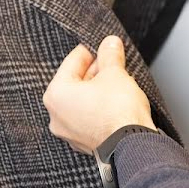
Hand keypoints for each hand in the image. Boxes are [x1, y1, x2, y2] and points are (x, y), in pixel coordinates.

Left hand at [43, 35, 156, 153]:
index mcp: (56, 94)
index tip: (103, 46)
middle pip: (75, 82)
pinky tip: (114, 103)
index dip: (91, 50)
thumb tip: (110, 43)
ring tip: (117, 82)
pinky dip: (99, 109)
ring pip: (82, 102)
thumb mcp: (115, 73)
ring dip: (97, 90)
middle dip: (95, 72)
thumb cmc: (118, 111)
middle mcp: (56, 115)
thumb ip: (110, 55)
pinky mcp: (84, 143)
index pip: (73, 61)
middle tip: (112, 63)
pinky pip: (88, 118)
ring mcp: (69, 132)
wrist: (132, 144)